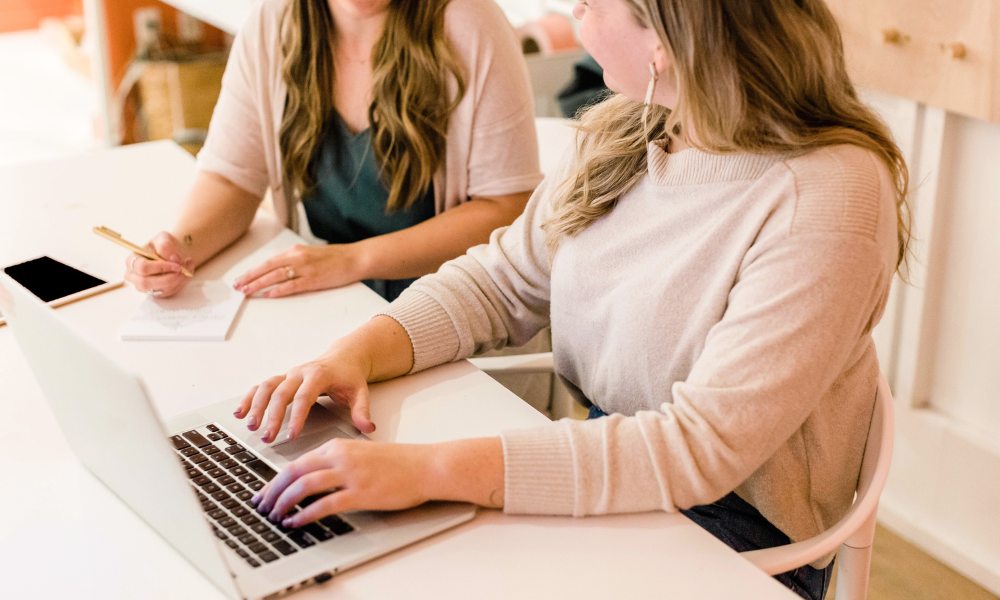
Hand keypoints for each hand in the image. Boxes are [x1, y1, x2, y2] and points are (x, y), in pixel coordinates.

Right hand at [124, 232, 193, 297]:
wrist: (172, 254)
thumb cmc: (164, 245)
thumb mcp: (164, 238)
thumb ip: (165, 246)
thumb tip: (172, 258)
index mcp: (131, 260)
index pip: (142, 268)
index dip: (161, 267)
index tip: (177, 265)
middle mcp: (134, 276)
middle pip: (146, 283)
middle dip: (169, 278)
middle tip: (183, 269)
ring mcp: (144, 287)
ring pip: (160, 290)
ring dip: (178, 280)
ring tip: (187, 267)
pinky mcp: (156, 293)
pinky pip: (169, 292)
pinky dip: (181, 283)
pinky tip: (185, 273)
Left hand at [233, 243, 364, 297]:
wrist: (354, 258)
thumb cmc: (334, 258)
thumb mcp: (309, 254)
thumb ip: (293, 261)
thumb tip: (277, 272)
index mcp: (294, 251)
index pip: (268, 262)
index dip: (252, 271)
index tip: (241, 278)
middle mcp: (296, 257)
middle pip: (267, 268)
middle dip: (250, 278)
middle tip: (237, 287)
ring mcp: (304, 268)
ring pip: (275, 277)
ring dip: (259, 285)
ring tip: (247, 292)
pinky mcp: (313, 279)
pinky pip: (291, 286)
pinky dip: (277, 291)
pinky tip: (267, 295)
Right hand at [234, 347, 375, 443]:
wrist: (344, 357)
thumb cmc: (350, 376)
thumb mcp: (360, 392)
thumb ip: (362, 411)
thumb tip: (368, 429)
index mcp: (319, 375)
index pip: (305, 397)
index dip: (297, 416)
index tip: (291, 435)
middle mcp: (300, 372)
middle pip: (281, 393)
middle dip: (272, 416)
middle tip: (268, 437)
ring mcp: (289, 374)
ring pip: (267, 387)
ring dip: (256, 406)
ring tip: (251, 426)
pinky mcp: (282, 378)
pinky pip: (262, 387)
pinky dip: (250, 398)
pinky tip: (240, 413)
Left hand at [251, 438, 433, 526]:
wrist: (426, 466)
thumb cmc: (399, 463)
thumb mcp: (362, 455)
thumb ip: (337, 463)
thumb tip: (314, 481)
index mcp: (338, 446)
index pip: (298, 462)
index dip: (277, 479)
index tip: (266, 492)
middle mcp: (340, 457)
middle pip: (294, 472)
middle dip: (272, 490)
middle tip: (262, 505)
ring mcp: (350, 474)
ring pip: (304, 486)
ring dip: (284, 502)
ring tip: (275, 515)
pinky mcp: (360, 493)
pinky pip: (324, 504)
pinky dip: (305, 514)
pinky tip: (297, 522)